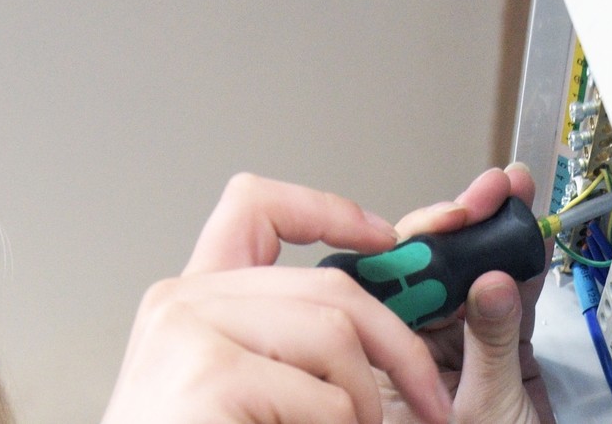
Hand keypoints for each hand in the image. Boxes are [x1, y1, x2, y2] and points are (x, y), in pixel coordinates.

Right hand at [102, 174, 455, 423]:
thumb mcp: (233, 382)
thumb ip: (279, 341)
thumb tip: (372, 320)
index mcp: (188, 301)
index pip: (255, 208)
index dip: (330, 211)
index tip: (382, 238)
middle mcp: (180, 304)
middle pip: (327, 284)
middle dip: (398, 345)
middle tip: (431, 399)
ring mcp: (189, 334)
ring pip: (336, 338)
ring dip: (364, 407)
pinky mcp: (211, 377)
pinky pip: (326, 400)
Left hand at [378, 165, 553, 423]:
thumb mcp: (483, 410)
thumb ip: (490, 344)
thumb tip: (493, 286)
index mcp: (374, 366)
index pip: (377, 289)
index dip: (404, 248)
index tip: (437, 224)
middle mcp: (405, 350)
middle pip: (422, 269)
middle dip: (453, 226)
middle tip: (484, 196)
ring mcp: (452, 345)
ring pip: (466, 273)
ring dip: (489, 230)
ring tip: (509, 192)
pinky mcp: (498, 347)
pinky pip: (506, 294)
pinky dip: (521, 262)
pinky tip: (526, 229)